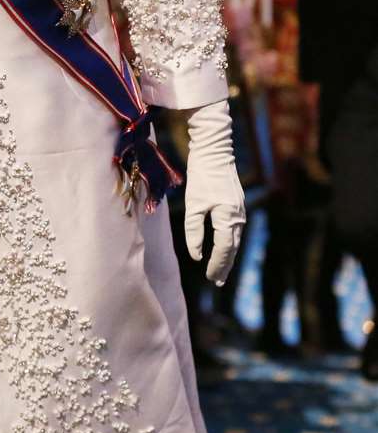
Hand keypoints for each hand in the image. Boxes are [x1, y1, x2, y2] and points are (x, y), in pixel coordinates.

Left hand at [182, 99, 246, 284]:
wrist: (215, 151)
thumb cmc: (201, 176)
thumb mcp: (194, 204)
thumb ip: (194, 230)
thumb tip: (196, 255)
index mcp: (228, 218)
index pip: (225, 250)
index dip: (217, 265)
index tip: (210, 278)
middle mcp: (238, 217)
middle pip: (232, 248)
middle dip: (224, 265)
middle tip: (216, 281)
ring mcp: (239, 210)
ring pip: (234, 240)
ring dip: (227, 256)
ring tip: (219, 270)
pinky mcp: (235, 204)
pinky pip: (233, 230)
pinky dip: (228, 242)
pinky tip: (223, 246)